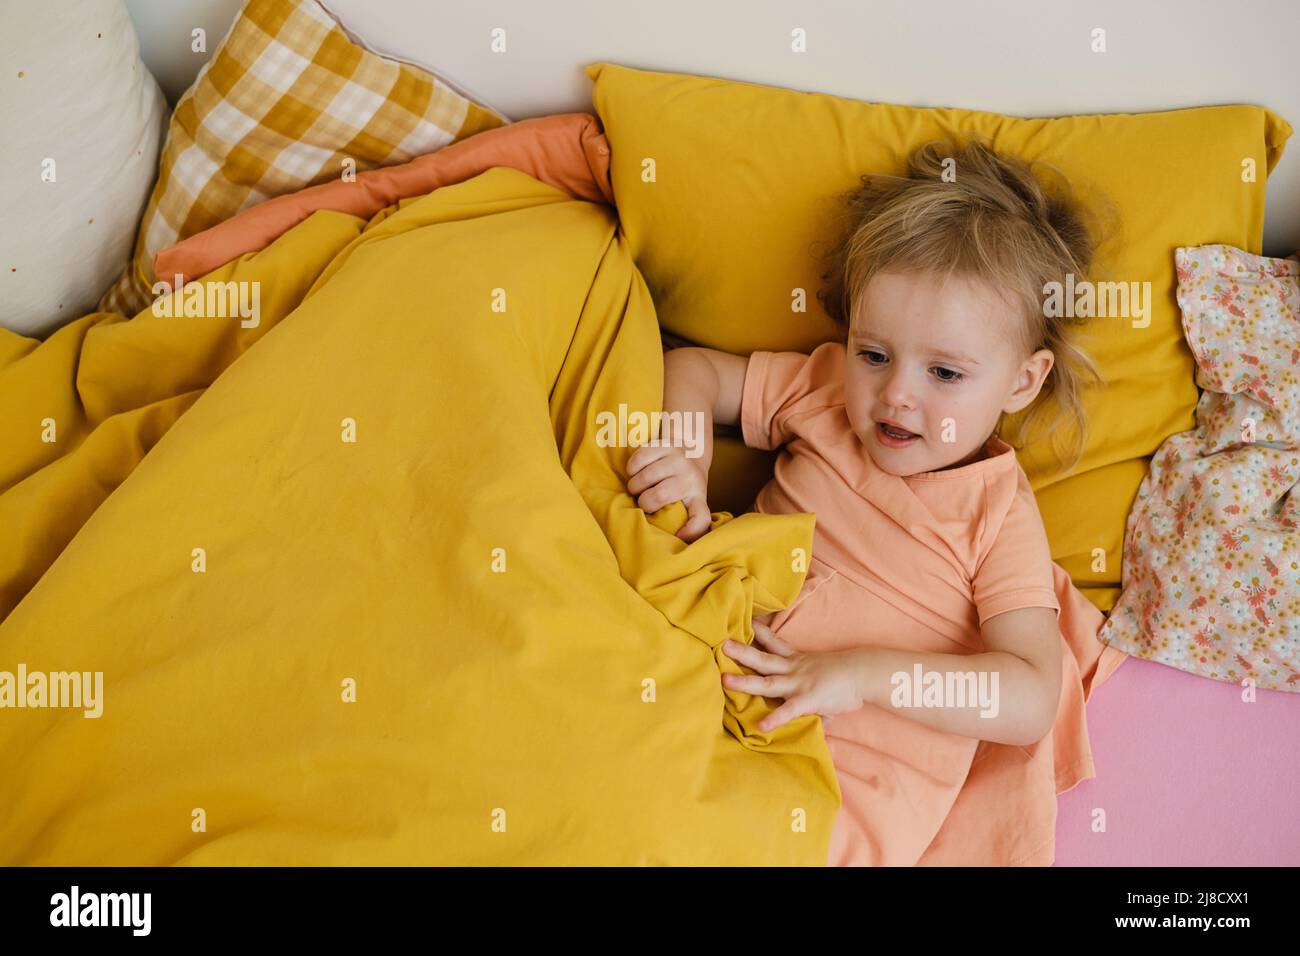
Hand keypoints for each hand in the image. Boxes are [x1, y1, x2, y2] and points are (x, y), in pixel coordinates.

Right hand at [626, 443, 711, 541]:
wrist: (692, 450)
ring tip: (638, 487)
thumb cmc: (686, 484)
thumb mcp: (691, 501)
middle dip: (644, 501)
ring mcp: (678, 459)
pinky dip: (631, 469)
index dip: (691, 531)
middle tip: (643, 500)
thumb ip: (685, 518)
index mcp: (698, 497)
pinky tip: (636, 471)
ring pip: (644, 477)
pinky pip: (637, 460)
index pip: (701, 517)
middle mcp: (690, 477)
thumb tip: (675, 540)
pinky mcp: (664, 444)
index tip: (678, 537)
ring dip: (634, 485)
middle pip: (659, 496)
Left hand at [720, 620, 865, 732]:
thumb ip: (812, 690)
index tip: (740, 622)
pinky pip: (789, 710)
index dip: (757, 633)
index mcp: (797, 660)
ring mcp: (799, 683)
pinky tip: (762, 726)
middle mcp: (793, 669)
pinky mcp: (808, 699)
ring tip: (724, 680)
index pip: (774, 642)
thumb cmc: (847, 675)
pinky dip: (775, 718)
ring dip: (744, 681)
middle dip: (741, 652)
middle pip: (762, 659)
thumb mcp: (824, 674)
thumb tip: (814, 709)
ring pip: (767, 682)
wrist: (864, 673)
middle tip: (721, 644)